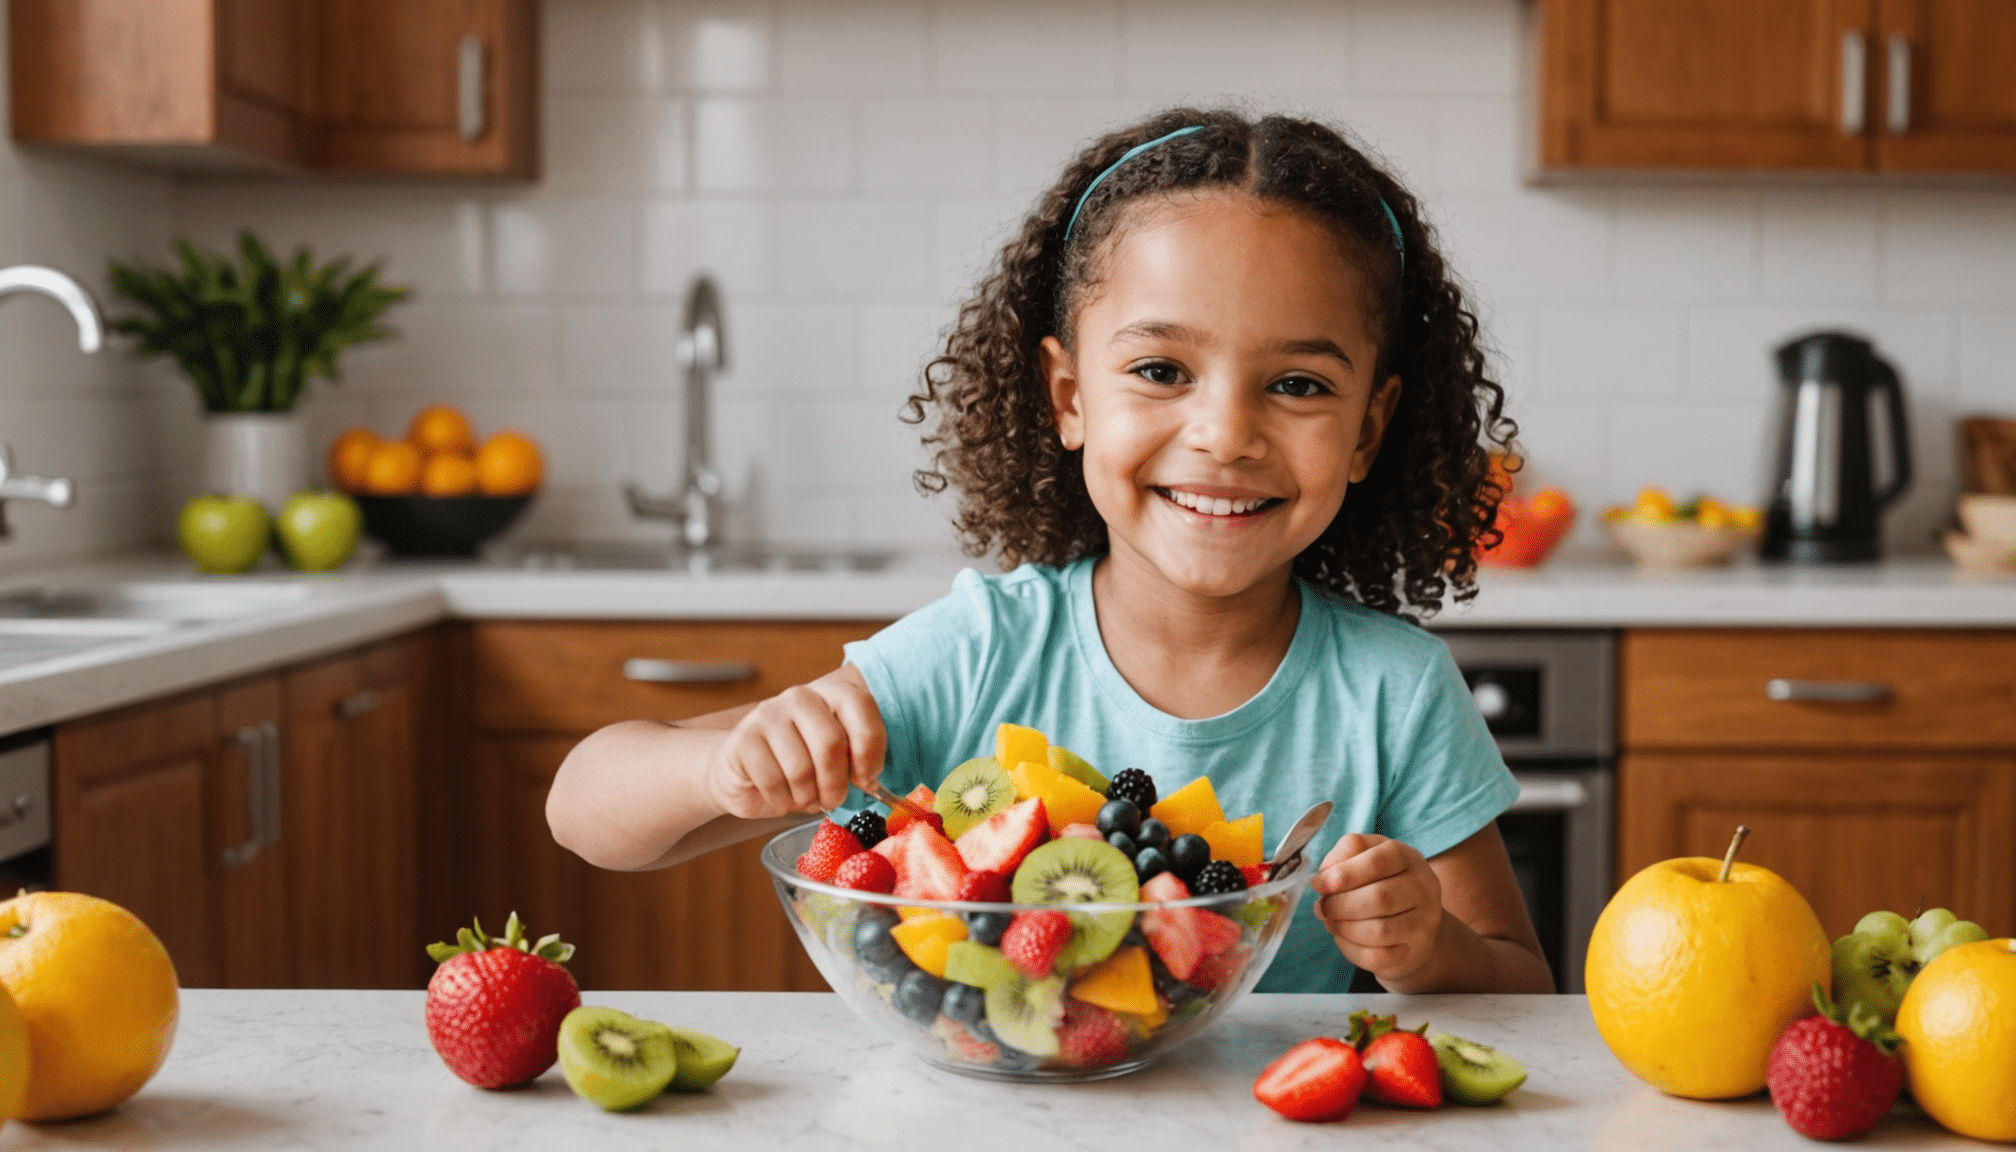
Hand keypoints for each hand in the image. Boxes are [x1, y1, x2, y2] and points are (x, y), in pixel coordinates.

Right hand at [703, 677, 884, 820]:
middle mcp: (800, 697)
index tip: (865, 779)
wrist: (744, 772)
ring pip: (800, 769)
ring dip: (807, 797)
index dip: (870, 750)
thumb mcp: (834, 761)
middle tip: (832, 800)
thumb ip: (855, 762)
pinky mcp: (743, 738)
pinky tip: (780, 798)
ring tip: (803, 798)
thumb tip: (870, 780)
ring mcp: (768, 714)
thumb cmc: (797, 768)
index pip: (860, 706)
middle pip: (831, 745)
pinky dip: (782, 802)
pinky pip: (773, 781)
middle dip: (835, 785)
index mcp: (830, 694)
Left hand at [1310, 833, 1444, 985]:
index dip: (1342, 874)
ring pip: (1379, 931)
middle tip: (1321, 908)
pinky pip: (1379, 956)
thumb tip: (1324, 875)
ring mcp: (1425, 921)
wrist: (1409, 921)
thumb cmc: (1380, 882)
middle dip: (1339, 905)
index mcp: (1408, 857)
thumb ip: (1344, 855)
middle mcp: (1423, 887)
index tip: (1318, 884)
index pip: (1376, 862)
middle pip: (1379, 897)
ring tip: (1331, 922)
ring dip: (1344, 928)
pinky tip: (1345, 938)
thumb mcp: (1364, 858)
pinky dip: (1353, 949)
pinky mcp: (1417, 949)